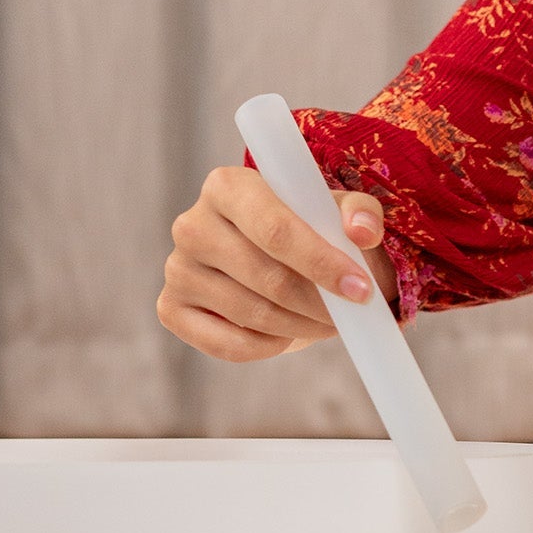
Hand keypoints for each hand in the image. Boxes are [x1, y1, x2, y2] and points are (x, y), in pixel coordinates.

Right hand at [159, 164, 396, 364]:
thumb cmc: (310, 229)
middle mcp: (192, 224)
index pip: (275, 230)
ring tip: (327, 320)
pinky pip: (226, 344)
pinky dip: (267, 346)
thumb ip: (359, 212)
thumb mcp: (338, 212)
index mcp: (227, 186)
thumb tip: (361, 230)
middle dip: (319, 303)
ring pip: (252, 313)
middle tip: (351, 313)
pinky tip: (287, 333)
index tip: (361, 289)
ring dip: (301, 325)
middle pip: (267, 277)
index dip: (321, 264)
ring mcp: (178, 268)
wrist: (279, 261)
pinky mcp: (171, 308)